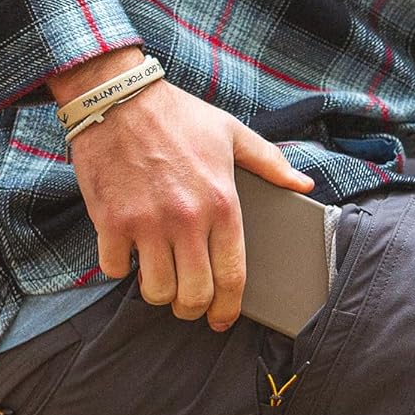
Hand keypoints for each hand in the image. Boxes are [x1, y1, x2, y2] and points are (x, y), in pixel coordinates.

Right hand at [50, 48, 313, 329]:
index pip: (232, 276)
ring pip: (155, 290)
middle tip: (188, 304)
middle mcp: (186, 219)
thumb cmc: (178, 115)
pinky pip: (115, 268)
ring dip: (158, 293)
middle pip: (194, 294)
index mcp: (222, 203)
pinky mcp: (109, 220)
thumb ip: (270, 163)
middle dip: (192, 309)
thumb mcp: (232, 132)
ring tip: (160, 281)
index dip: (228, 308)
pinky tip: (127, 254)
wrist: (118, 96)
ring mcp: (146, 222)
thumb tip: (304, 185)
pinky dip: (120, 268)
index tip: (222, 318)